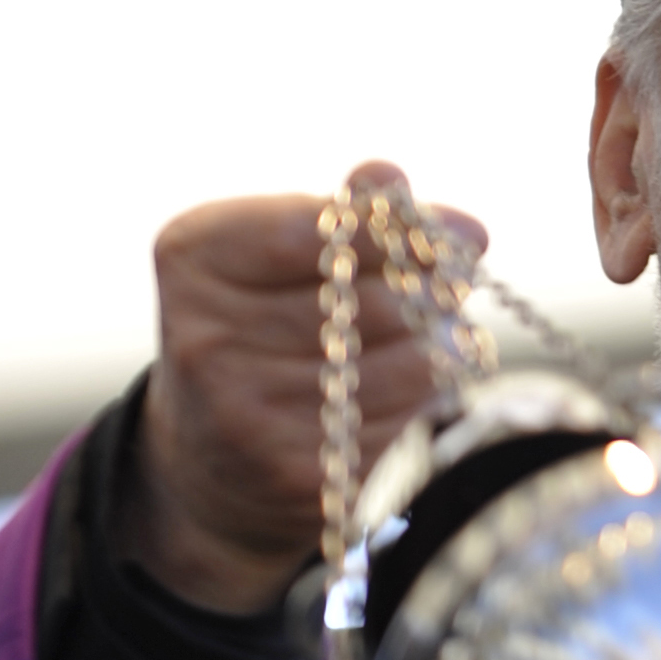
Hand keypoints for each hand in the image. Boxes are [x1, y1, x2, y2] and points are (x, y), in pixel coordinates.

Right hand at [126, 159, 478, 612]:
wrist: (212, 463)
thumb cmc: (259, 328)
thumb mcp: (270, 258)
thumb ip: (331, 214)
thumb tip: (390, 179)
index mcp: (193, 262)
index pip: (318, 232)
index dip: (403, 230)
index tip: (467, 232)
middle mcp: (207, 343)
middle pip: (375, 302)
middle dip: (434, 289)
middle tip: (458, 281)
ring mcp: (251, 417)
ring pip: (408, 365)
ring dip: (444, 344)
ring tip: (441, 332)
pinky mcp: (303, 479)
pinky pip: (409, 422)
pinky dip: (431, 398)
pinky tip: (422, 385)